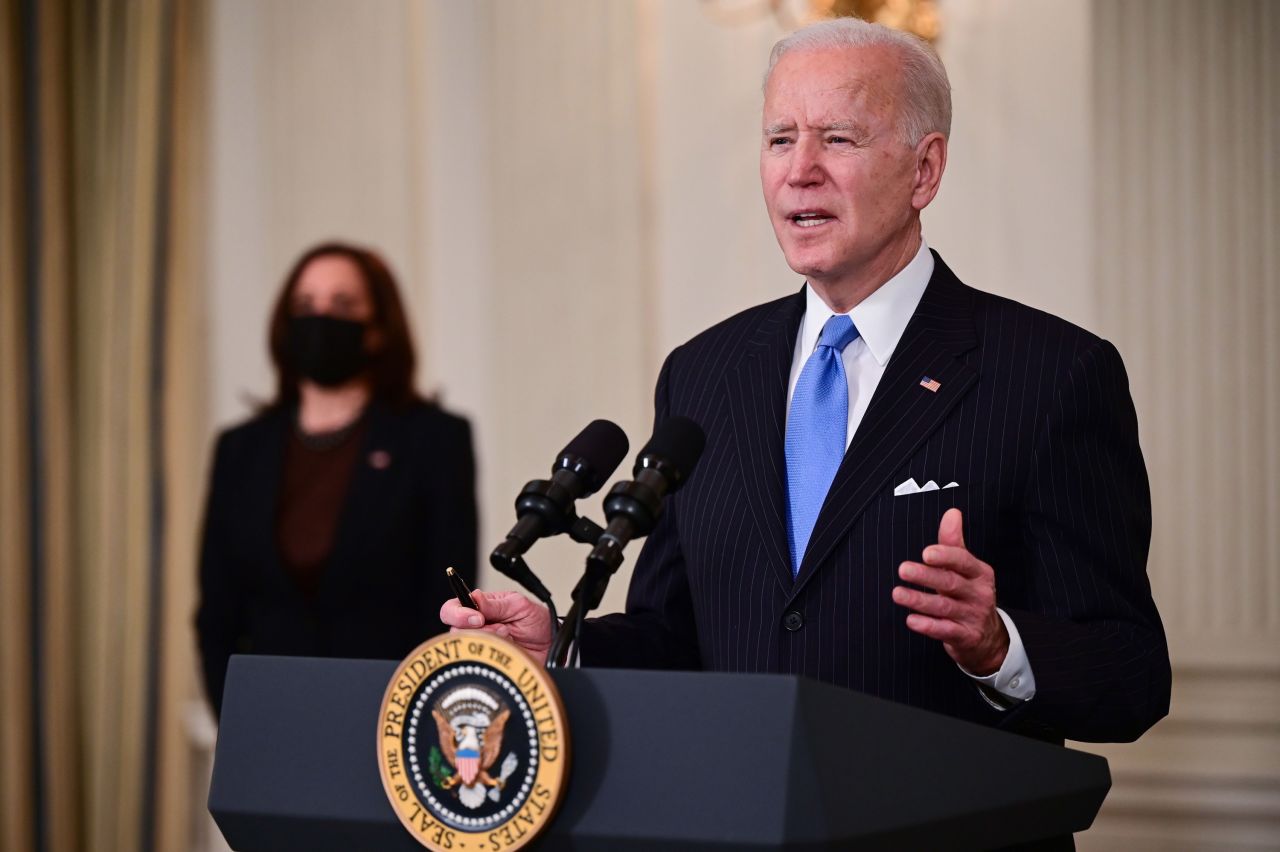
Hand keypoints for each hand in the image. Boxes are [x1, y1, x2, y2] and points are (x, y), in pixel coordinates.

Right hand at [439, 589, 552, 664]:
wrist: (551, 645)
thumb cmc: (536, 622)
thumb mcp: (518, 605)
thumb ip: (494, 604)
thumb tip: (473, 596)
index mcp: (479, 608)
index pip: (452, 608)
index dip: (459, 613)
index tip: (477, 617)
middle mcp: (475, 627)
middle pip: (454, 630)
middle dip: (479, 629)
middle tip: (501, 628)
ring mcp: (481, 646)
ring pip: (468, 646)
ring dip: (492, 640)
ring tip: (509, 635)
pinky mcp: (488, 661)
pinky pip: (482, 660)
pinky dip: (497, 653)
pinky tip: (509, 647)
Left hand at [892, 508, 1008, 675]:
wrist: (988, 637)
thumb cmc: (969, 594)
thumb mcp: (966, 569)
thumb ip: (954, 542)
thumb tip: (951, 512)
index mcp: (979, 573)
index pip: (963, 561)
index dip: (945, 556)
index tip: (926, 553)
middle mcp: (979, 594)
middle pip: (950, 583)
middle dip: (926, 576)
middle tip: (903, 569)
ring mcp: (973, 616)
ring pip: (944, 607)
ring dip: (919, 600)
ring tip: (897, 593)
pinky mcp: (966, 637)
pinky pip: (945, 631)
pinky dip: (929, 626)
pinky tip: (911, 620)